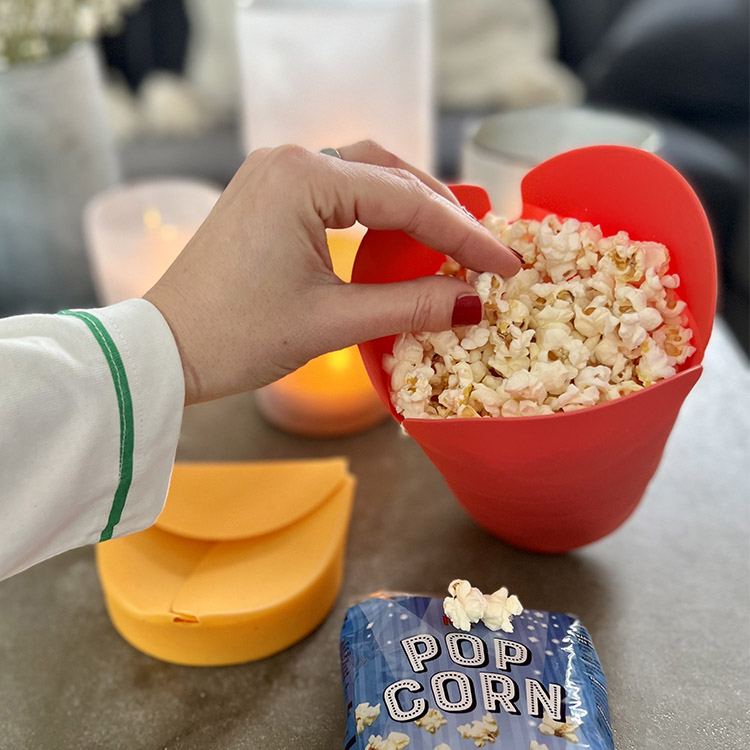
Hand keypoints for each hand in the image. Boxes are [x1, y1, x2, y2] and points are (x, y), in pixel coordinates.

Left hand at [144, 141, 520, 404]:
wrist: (164, 351)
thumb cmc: (236, 336)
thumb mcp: (332, 322)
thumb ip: (409, 306)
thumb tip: (472, 303)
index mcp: (302, 178)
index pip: (406, 199)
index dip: (463, 235)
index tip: (503, 264)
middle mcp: (287, 159)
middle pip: (389, 172)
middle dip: (441, 210)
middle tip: (482, 250)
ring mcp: (272, 173)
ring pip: (363, 175)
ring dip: (409, 206)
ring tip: (449, 243)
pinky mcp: (266, 195)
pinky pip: (335, 191)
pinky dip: (373, 212)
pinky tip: (395, 239)